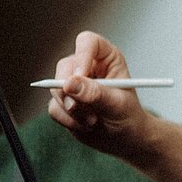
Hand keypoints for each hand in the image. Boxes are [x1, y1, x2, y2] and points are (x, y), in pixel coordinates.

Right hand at [46, 31, 152, 154]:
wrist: (124, 138)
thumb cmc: (128, 116)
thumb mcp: (117, 105)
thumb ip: (95, 93)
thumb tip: (70, 83)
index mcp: (106, 58)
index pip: (88, 42)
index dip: (81, 56)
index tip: (81, 75)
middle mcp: (87, 66)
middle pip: (65, 66)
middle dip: (70, 90)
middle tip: (79, 107)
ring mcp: (73, 83)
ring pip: (56, 88)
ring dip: (72, 109)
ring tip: (93, 121)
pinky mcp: (63, 101)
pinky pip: (54, 107)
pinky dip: (67, 120)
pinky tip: (85, 125)